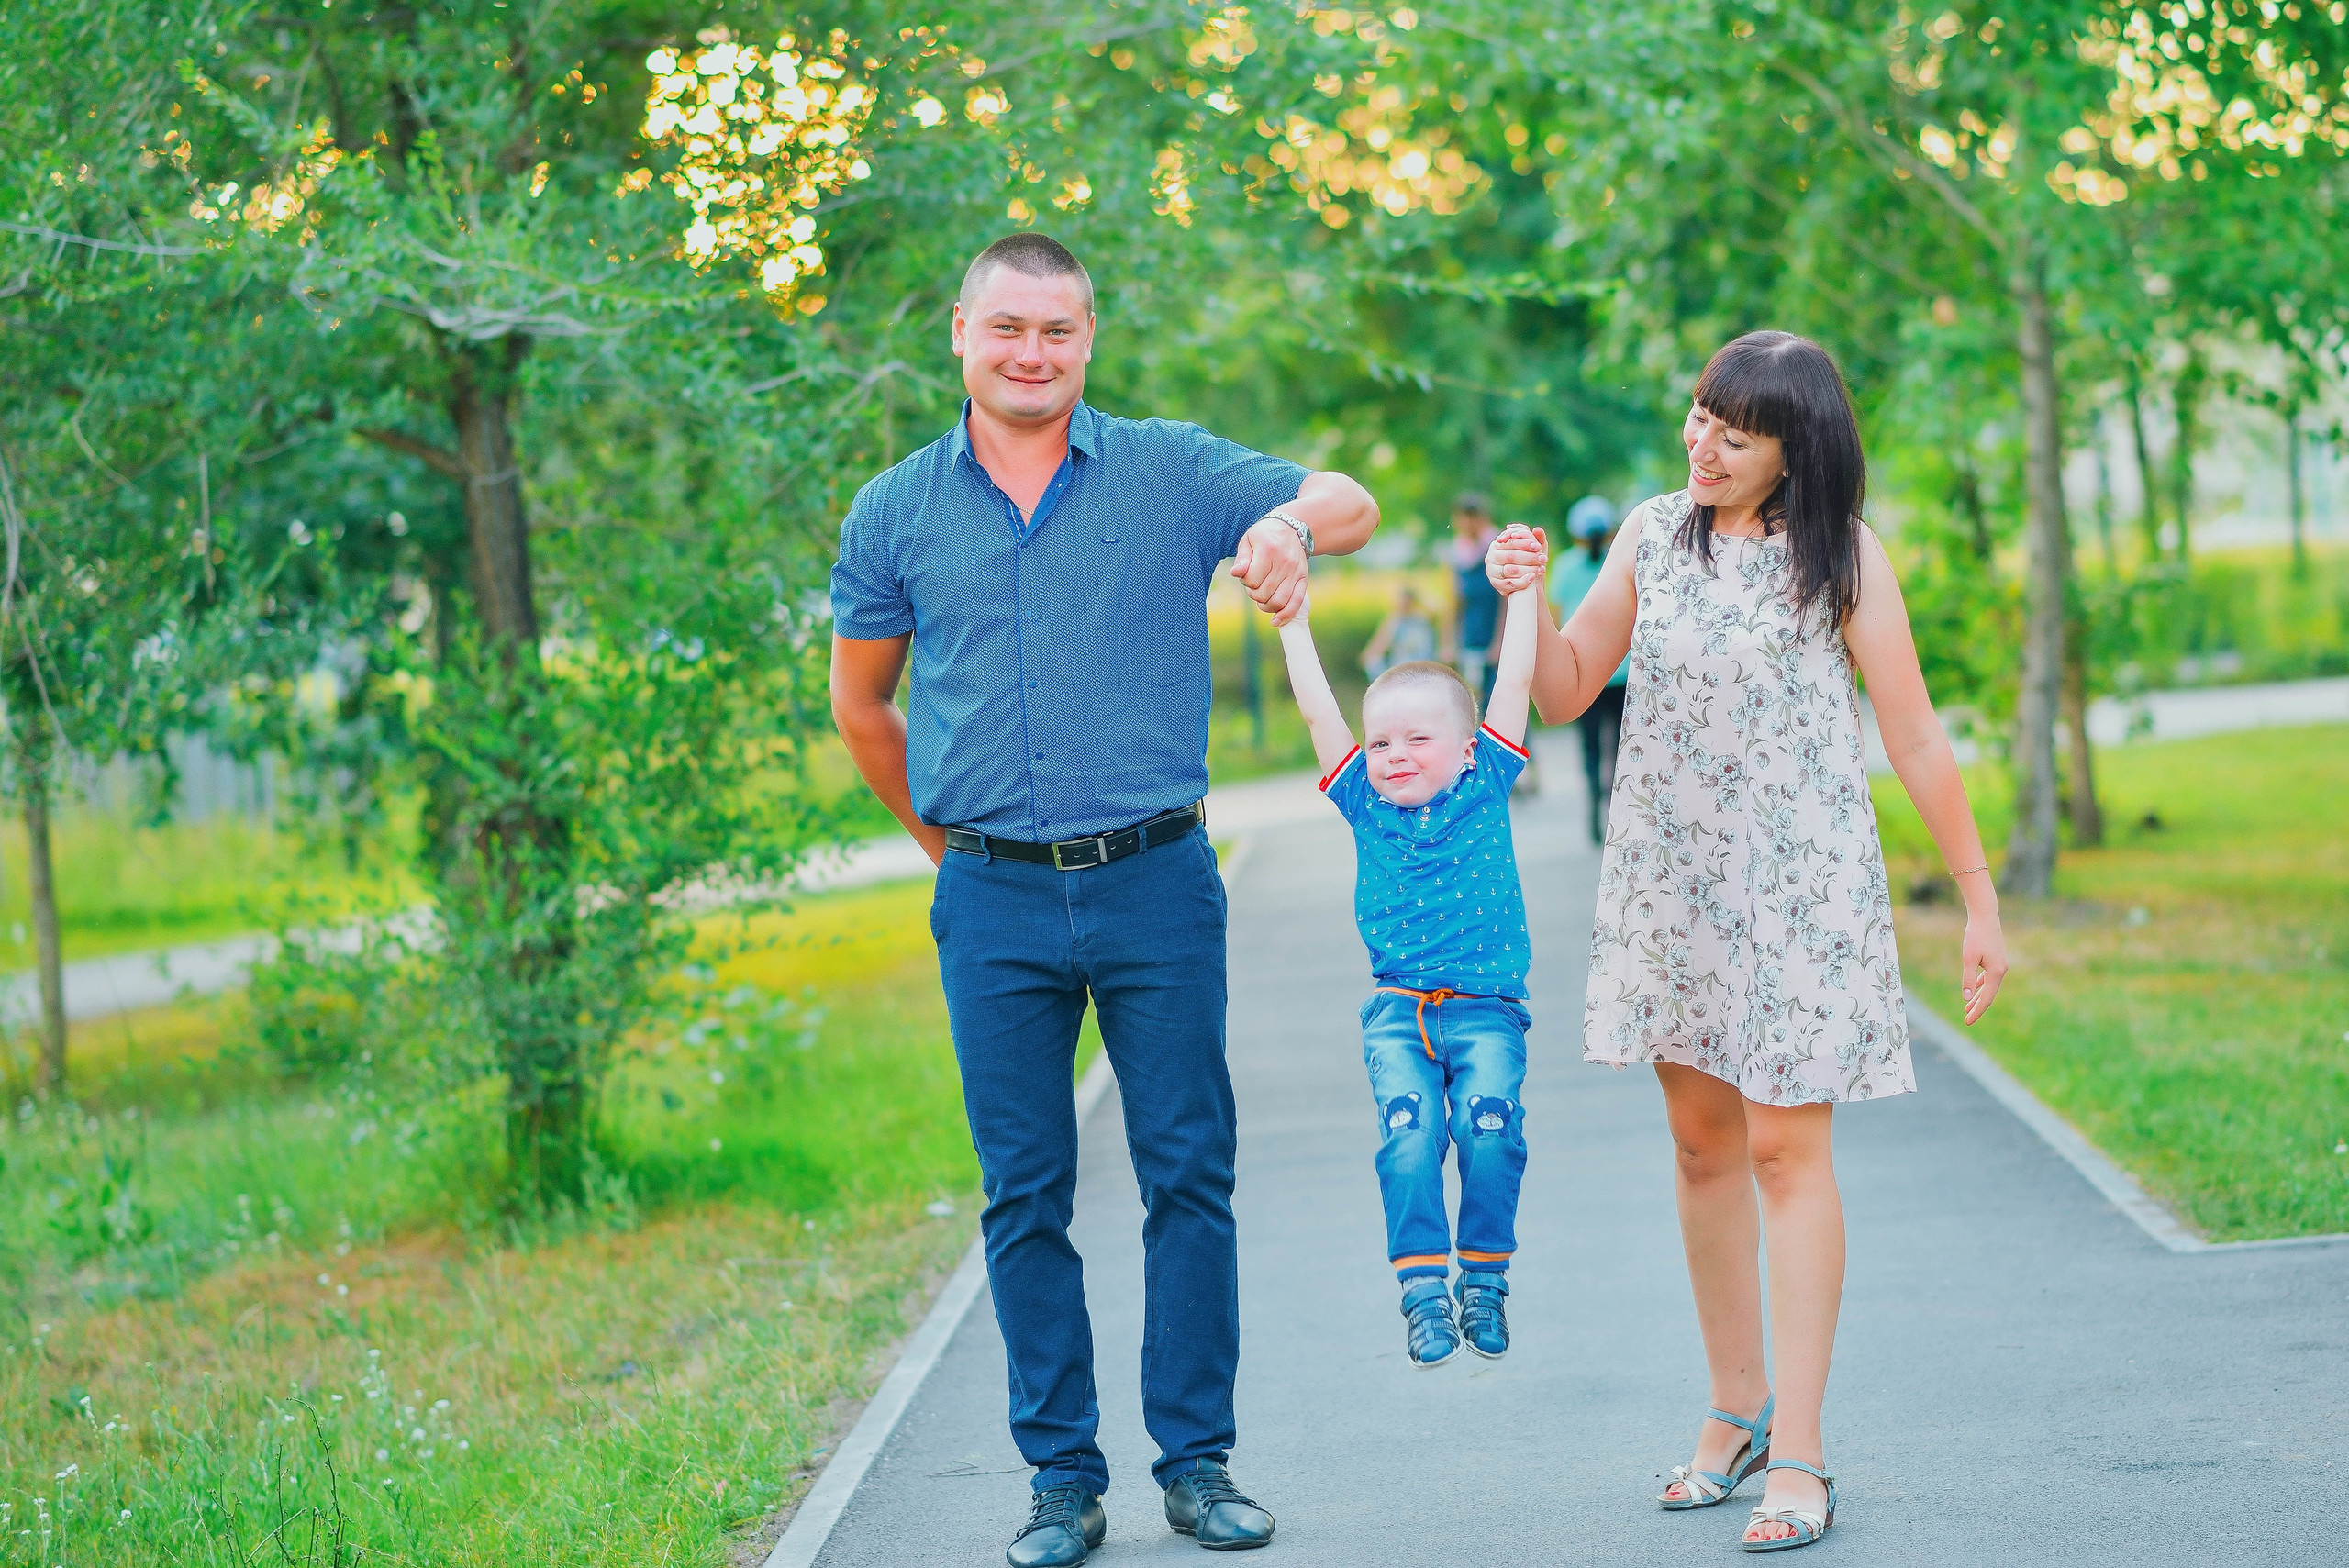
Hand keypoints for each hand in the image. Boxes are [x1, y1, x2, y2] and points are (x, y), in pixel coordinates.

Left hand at [1231, 516, 1308, 623]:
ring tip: (1262, 599)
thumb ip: (1242, 558)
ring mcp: (1296, 571)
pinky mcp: (1303, 578)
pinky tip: (1276, 621)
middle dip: (1254, 594)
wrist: (1291, 528)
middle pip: (1264, 592)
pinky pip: (1296, 602)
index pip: (1253, 579)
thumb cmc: (1264, 535)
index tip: (1247, 576)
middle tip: (1253, 587)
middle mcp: (1284, 561)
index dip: (1246, 582)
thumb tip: (1235, 573)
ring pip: (1279, 601)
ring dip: (1266, 606)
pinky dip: (1286, 615)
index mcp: (1269, 550)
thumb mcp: (1248, 540)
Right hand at [1486, 524, 1546, 596]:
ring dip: (1528, 569)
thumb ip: (1537, 538)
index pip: (1510, 541)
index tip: (1538, 546)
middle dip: (1529, 557)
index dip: (1525, 543)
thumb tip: (1537, 529)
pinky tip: (1532, 577)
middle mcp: (1491, 557)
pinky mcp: (1496, 585)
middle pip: (1510, 556)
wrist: (1528, 584)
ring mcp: (1492, 572)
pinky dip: (1523, 580)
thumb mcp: (1534, 550)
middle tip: (1543, 559)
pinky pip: (1510, 583)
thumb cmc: (1529, 562)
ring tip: (1541, 568)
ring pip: (1510, 570)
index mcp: (1497, 544)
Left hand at [1959, 909, 2007, 1023]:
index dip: (1977, 1011)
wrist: (1986, 916)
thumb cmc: (1976, 936)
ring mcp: (2000, 965)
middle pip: (1989, 994)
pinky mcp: (1996, 959)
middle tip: (1967, 1020)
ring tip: (1968, 1008)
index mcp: (1996, 972)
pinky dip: (1981, 985)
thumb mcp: (1968, 958)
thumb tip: (1967, 997)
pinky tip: (1974, 990)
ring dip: (1979, 997)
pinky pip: (1989, 978)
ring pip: (1989, 986)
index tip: (1968, 1021)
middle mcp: (2002, 970)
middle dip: (1978, 1007)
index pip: (1986, 998)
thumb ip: (1968, 978)